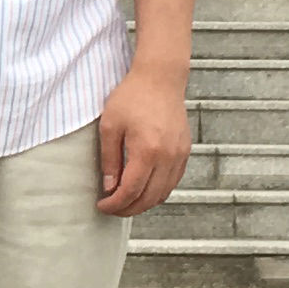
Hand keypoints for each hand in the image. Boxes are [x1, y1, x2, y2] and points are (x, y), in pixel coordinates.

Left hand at [96, 69, 191, 217]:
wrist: (160, 78)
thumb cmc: (133, 97)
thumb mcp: (110, 126)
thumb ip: (109, 160)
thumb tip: (110, 187)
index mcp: (147, 150)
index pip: (131, 191)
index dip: (115, 204)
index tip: (103, 206)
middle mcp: (167, 156)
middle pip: (149, 198)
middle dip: (128, 209)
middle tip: (113, 208)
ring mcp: (179, 155)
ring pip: (163, 193)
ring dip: (144, 203)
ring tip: (126, 201)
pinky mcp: (185, 152)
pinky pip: (173, 182)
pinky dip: (158, 191)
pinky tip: (144, 188)